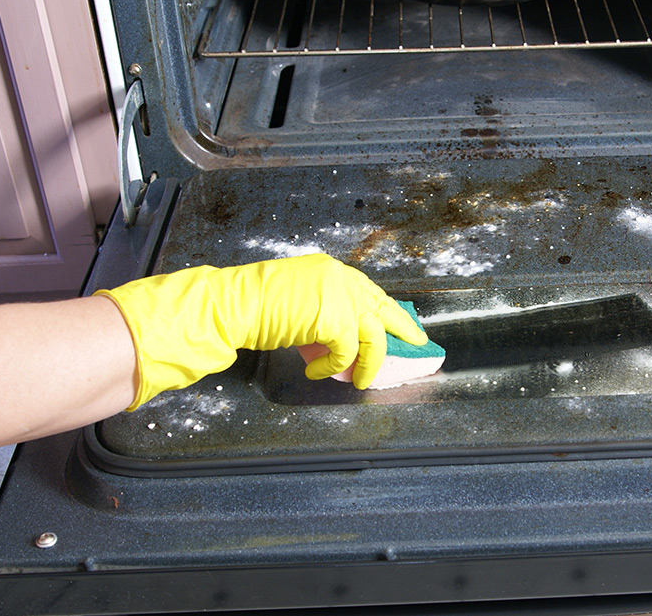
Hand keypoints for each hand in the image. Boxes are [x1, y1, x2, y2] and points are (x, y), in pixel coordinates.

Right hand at [96, 254, 426, 407]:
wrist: (232, 305)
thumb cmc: (253, 306)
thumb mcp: (296, 300)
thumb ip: (322, 311)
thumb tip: (339, 339)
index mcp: (330, 271)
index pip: (368, 290)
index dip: (384, 310)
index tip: (398, 322)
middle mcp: (340, 278)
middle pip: (383, 305)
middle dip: (403, 327)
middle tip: (418, 342)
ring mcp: (340, 296)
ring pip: (372, 335)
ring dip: (369, 362)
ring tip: (360, 380)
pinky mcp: (334, 319)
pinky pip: (347, 352)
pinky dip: (334, 366)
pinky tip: (315, 371)